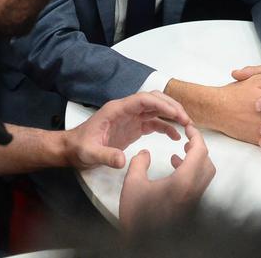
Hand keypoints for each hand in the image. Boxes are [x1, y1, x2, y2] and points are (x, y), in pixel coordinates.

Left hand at [64, 91, 191, 169]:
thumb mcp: (90, 153)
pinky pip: (153, 122)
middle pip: (153, 100)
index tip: (177, 114)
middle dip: (171, 106)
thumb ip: (106, 156)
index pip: (143, 99)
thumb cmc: (79, 147)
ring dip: (171, 114)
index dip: (161, 104)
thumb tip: (123, 161)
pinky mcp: (133, 127)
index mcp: (117, 109)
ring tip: (187, 126)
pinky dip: (166, 126)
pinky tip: (175, 136)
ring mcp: (130, 118)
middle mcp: (126, 110)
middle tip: (187, 120)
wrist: (73, 149)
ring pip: (155, 109)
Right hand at [119, 124, 215, 232]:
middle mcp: (194, 191)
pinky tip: (175, 169)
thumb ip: (139, 163)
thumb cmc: (138, 216)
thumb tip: (144, 153)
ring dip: (196, 159)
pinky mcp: (190, 207)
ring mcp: (194, 200)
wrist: (144, 245)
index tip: (187, 127)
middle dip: (198, 147)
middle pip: (207, 162)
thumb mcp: (132, 184)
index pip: (200, 152)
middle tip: (185, 137)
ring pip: (205, 174)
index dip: (196, 136)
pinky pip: (198, 184)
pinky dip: (192, 171)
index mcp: (184, 182)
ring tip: (179, 152)